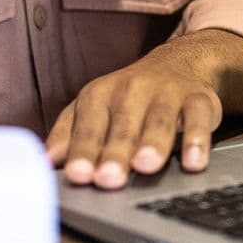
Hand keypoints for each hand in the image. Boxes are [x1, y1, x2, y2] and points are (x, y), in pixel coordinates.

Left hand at [44, 30, 242, 189]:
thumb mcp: (94, 110)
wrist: (178, 64)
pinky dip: (198, 139)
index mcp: (99, 95)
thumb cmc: (127, 99)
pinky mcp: (199, 99)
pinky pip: (199, 117)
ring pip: (160, 118)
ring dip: (153, 142)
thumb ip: (69, 135)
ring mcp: (167, 92)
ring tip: (146, 166)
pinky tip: (194, 162)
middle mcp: (132, 90)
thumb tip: (44, 162)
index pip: (88, 126)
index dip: (83, 150)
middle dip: (115, 151)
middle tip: (109, 178)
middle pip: (123, 125)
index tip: (78, 175)